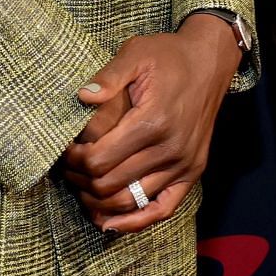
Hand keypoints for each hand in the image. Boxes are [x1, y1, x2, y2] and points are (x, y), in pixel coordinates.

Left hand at [58, 16, 242, 232]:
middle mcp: (170, 149)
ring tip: (82, 188)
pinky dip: (135, 222)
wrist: (210, 61)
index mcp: (152, 121)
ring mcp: (184, 163)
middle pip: (110, 185)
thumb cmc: (169, 56)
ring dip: (99, 202)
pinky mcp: (193, 171)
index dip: (74, 160)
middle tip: (68, 169)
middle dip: (81, 180)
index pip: (99, 160)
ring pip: (130, 202)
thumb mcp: (137, 53)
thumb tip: (82, 96)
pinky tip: (110, 222)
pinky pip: (163, 209)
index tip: (65, 150)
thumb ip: (108, 76)